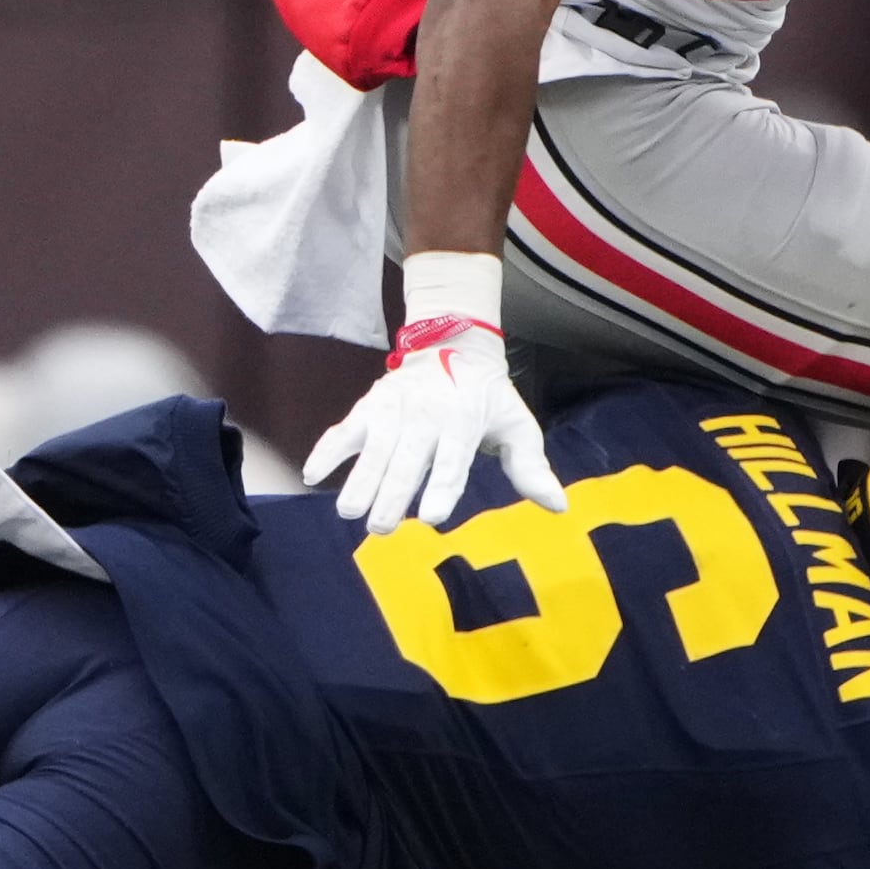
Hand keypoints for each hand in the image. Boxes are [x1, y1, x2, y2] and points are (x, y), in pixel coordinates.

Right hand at [303, 251, 566, 532]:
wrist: (452, 340)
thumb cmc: (487, 395)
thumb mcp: (517, 423)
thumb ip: (530, 466)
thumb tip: (556, 505)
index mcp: (464, 421)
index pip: (453, 460)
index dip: (443, 488)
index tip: (433, 516)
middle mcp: (427, 414)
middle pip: (408, 460)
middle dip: (394, 494)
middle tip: (383, 528)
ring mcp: (394, 408)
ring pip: (374, 448)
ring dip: (360, 480)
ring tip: (350, 513)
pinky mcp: (369, 405)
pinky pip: (345, 429)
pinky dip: (327, 449)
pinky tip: (313, 475)